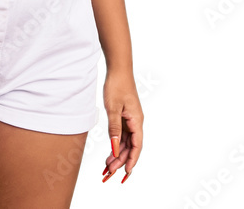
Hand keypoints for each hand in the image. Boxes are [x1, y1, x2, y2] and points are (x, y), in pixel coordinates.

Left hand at [101, 68, 142, 184]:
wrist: (118, 70)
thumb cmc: (117, 86)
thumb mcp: (113, 108)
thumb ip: (114, 129)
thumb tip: (115, 148)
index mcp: (137, 121)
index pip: (137, 146)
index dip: (131, 161)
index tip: (125, 173)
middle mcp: (136, 123)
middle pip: (131, 147)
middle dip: (121, 162)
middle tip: (108, 173)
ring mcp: (131, 120)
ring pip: (126, 143)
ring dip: (118, 155)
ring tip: (106, 167)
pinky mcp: (125, 117)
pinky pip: (122, 136)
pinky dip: (116, 145)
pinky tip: (110, 153)